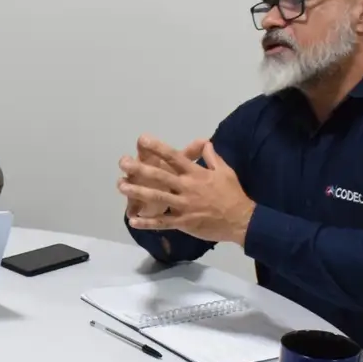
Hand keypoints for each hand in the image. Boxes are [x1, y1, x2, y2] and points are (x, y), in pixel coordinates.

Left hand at [119, 138, 254, 244]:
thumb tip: (205, 142)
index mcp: (196, 174)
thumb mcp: (225, 171)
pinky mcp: (183, 222)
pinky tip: (132, 220)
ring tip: (121, 186)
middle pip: (160, 176)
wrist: (241, 220)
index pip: (174, 157)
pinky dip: (147, 221)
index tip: (143, 139)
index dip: (158, 148)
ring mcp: (184, 206)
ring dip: (137, 192)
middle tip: (122, 163)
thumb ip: (212, 157)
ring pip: (157, 197)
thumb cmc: (232, 194)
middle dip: (140, 168)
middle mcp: (187, 187)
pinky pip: (162, 222)